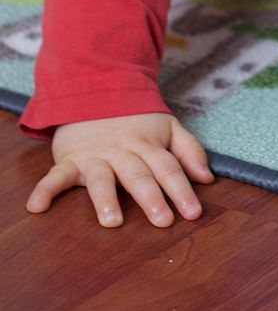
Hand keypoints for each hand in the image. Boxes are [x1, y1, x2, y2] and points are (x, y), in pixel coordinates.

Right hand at [26, 112, 214, 227]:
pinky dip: (45, 190)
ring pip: (102, 177)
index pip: (169, 168)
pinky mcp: (70, 159)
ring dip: (106, 199)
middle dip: (151, 198)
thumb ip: (189, 151)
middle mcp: (123, 151)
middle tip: (163, 221)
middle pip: (139, 175)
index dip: (182, 189)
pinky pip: (56, 175)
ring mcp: (95, 155)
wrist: (96, 89)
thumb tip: (208, 178)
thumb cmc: (136, 118)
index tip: (194, 212)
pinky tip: (37, 207)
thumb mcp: (168, 126)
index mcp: (148, 144)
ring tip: (112, 221)